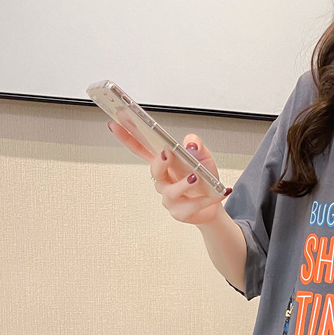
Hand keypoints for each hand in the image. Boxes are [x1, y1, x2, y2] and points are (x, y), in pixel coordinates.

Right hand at [107, 122, 229, 225]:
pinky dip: (206, 199)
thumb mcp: (204, 157)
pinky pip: (192, 205)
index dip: (128, 136)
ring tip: (195, 177)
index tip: (116, 121)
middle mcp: (162, 181)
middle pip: (155, 170)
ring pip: (172, 191)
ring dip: (183, 183)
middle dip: (159, 161)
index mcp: (164, 163)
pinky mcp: (180, 213)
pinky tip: (217, 194)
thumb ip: (196, 146)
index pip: (142, 148)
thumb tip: (191, 144)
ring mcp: (169, 198)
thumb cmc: (205, 179)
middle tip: (167, 153)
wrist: (215, 204)